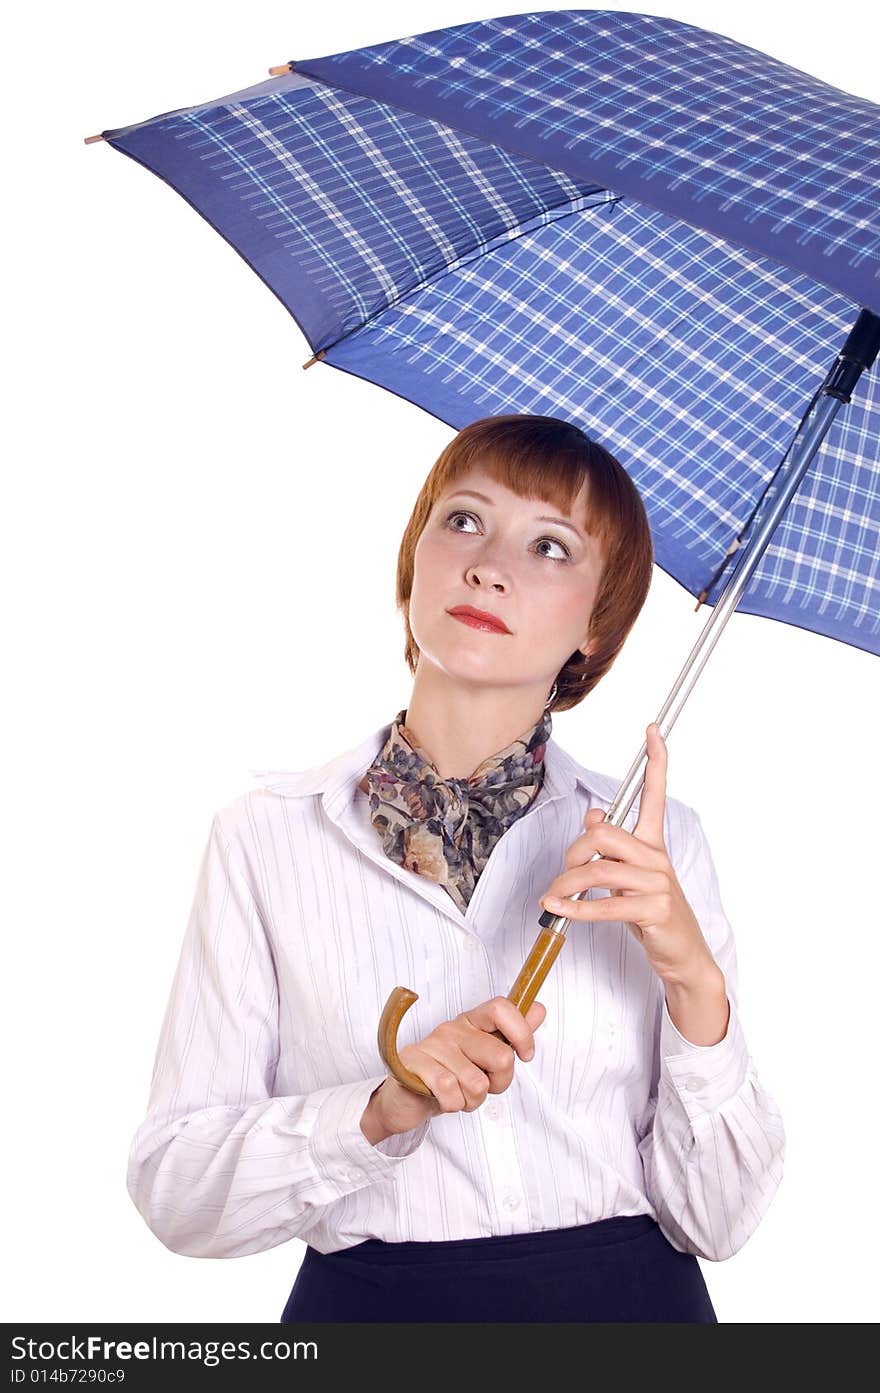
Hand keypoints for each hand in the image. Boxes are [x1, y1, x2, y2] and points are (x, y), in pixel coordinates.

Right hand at [361, 996, 546, 1140]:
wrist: (405, 1098)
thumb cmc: (448, 1076)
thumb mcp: (482, 1056)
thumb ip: (510, 1034)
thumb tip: (539, 1008)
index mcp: (471, 1022)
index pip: (502, 1008)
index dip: (521, 1033)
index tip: (525, 1055)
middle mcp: (452, 1029)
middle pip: (501, 1057)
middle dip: (499, 1084)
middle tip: (482, 1086)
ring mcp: (432, 1045)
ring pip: (477, 1083)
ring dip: (472, 1100)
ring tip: (459, 1094)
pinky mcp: (414, 1065)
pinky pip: (450, 1092)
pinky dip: (453, 1105)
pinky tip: (444, 1099)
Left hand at [539, 723, 716, 988]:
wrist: (683, 955)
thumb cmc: (650, 913)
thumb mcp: (629, 875)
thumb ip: (612, 846)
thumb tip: (593, 813)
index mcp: (652, 844)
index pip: (655, 795)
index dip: (656, 762)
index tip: (652, 731)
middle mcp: (657, 858)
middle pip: (605, 834)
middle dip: (574, 851)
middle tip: (563, 873)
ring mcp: (657, 884)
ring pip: (600, 868)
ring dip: (567, 884)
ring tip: (554, 899)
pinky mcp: (653, 911)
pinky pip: (606, 904)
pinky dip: (576, 908)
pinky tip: (557, 910)